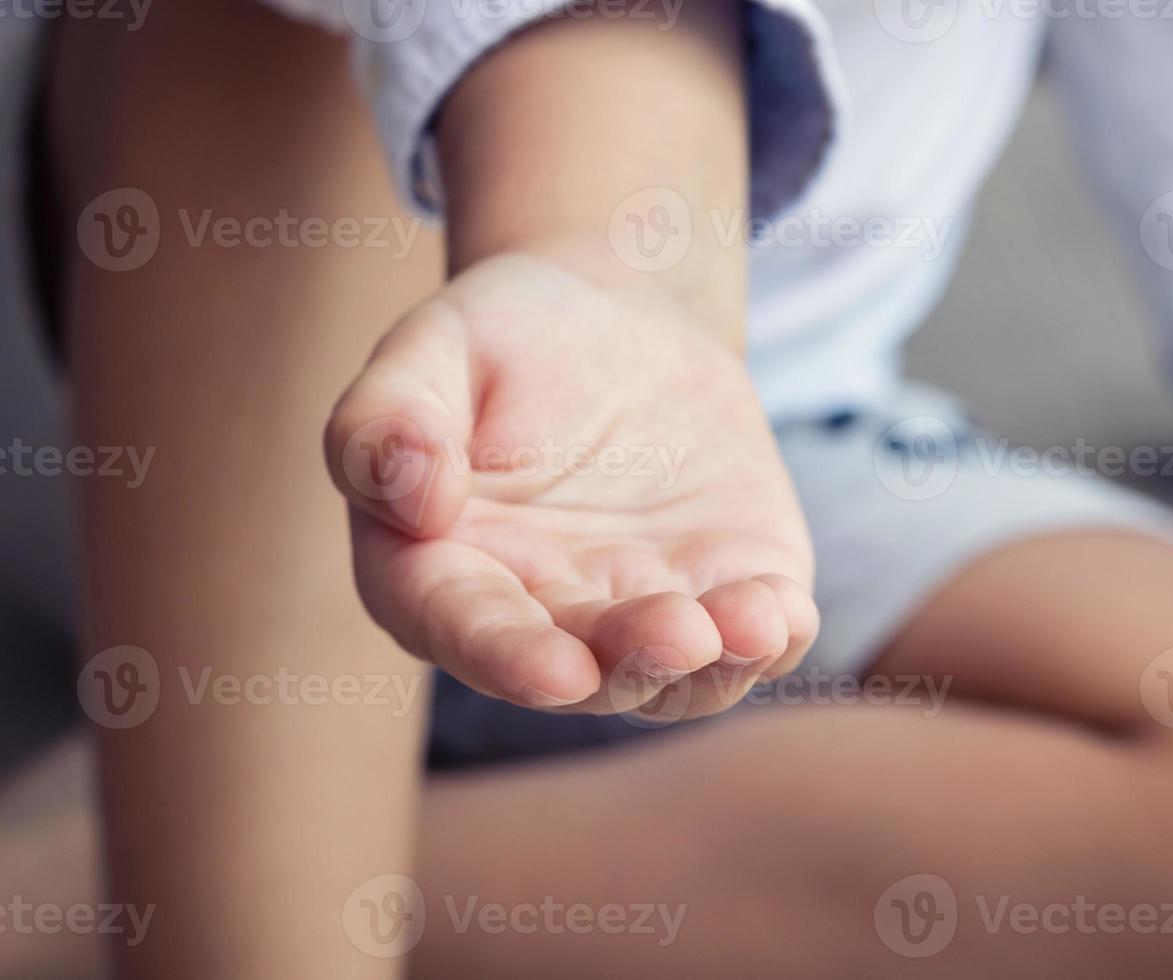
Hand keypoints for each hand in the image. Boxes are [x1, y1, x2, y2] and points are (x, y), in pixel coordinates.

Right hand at [325, 254, 818, 721]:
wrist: (618, 323)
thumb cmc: (505, 339)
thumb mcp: (430, 348)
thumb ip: (389, 419)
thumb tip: (414, 503)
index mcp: (444, 572)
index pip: (464, 629)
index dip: (506, 656)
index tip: (555, 669)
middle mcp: (542, 618)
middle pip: (582, 671)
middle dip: (631, 662)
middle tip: (677, 633)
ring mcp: (638, 613)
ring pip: (674, 677)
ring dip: (712, 666)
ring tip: (748, 623)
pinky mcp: (723, 591)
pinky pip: (753, 638)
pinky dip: (773, 636)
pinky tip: (783, 611)